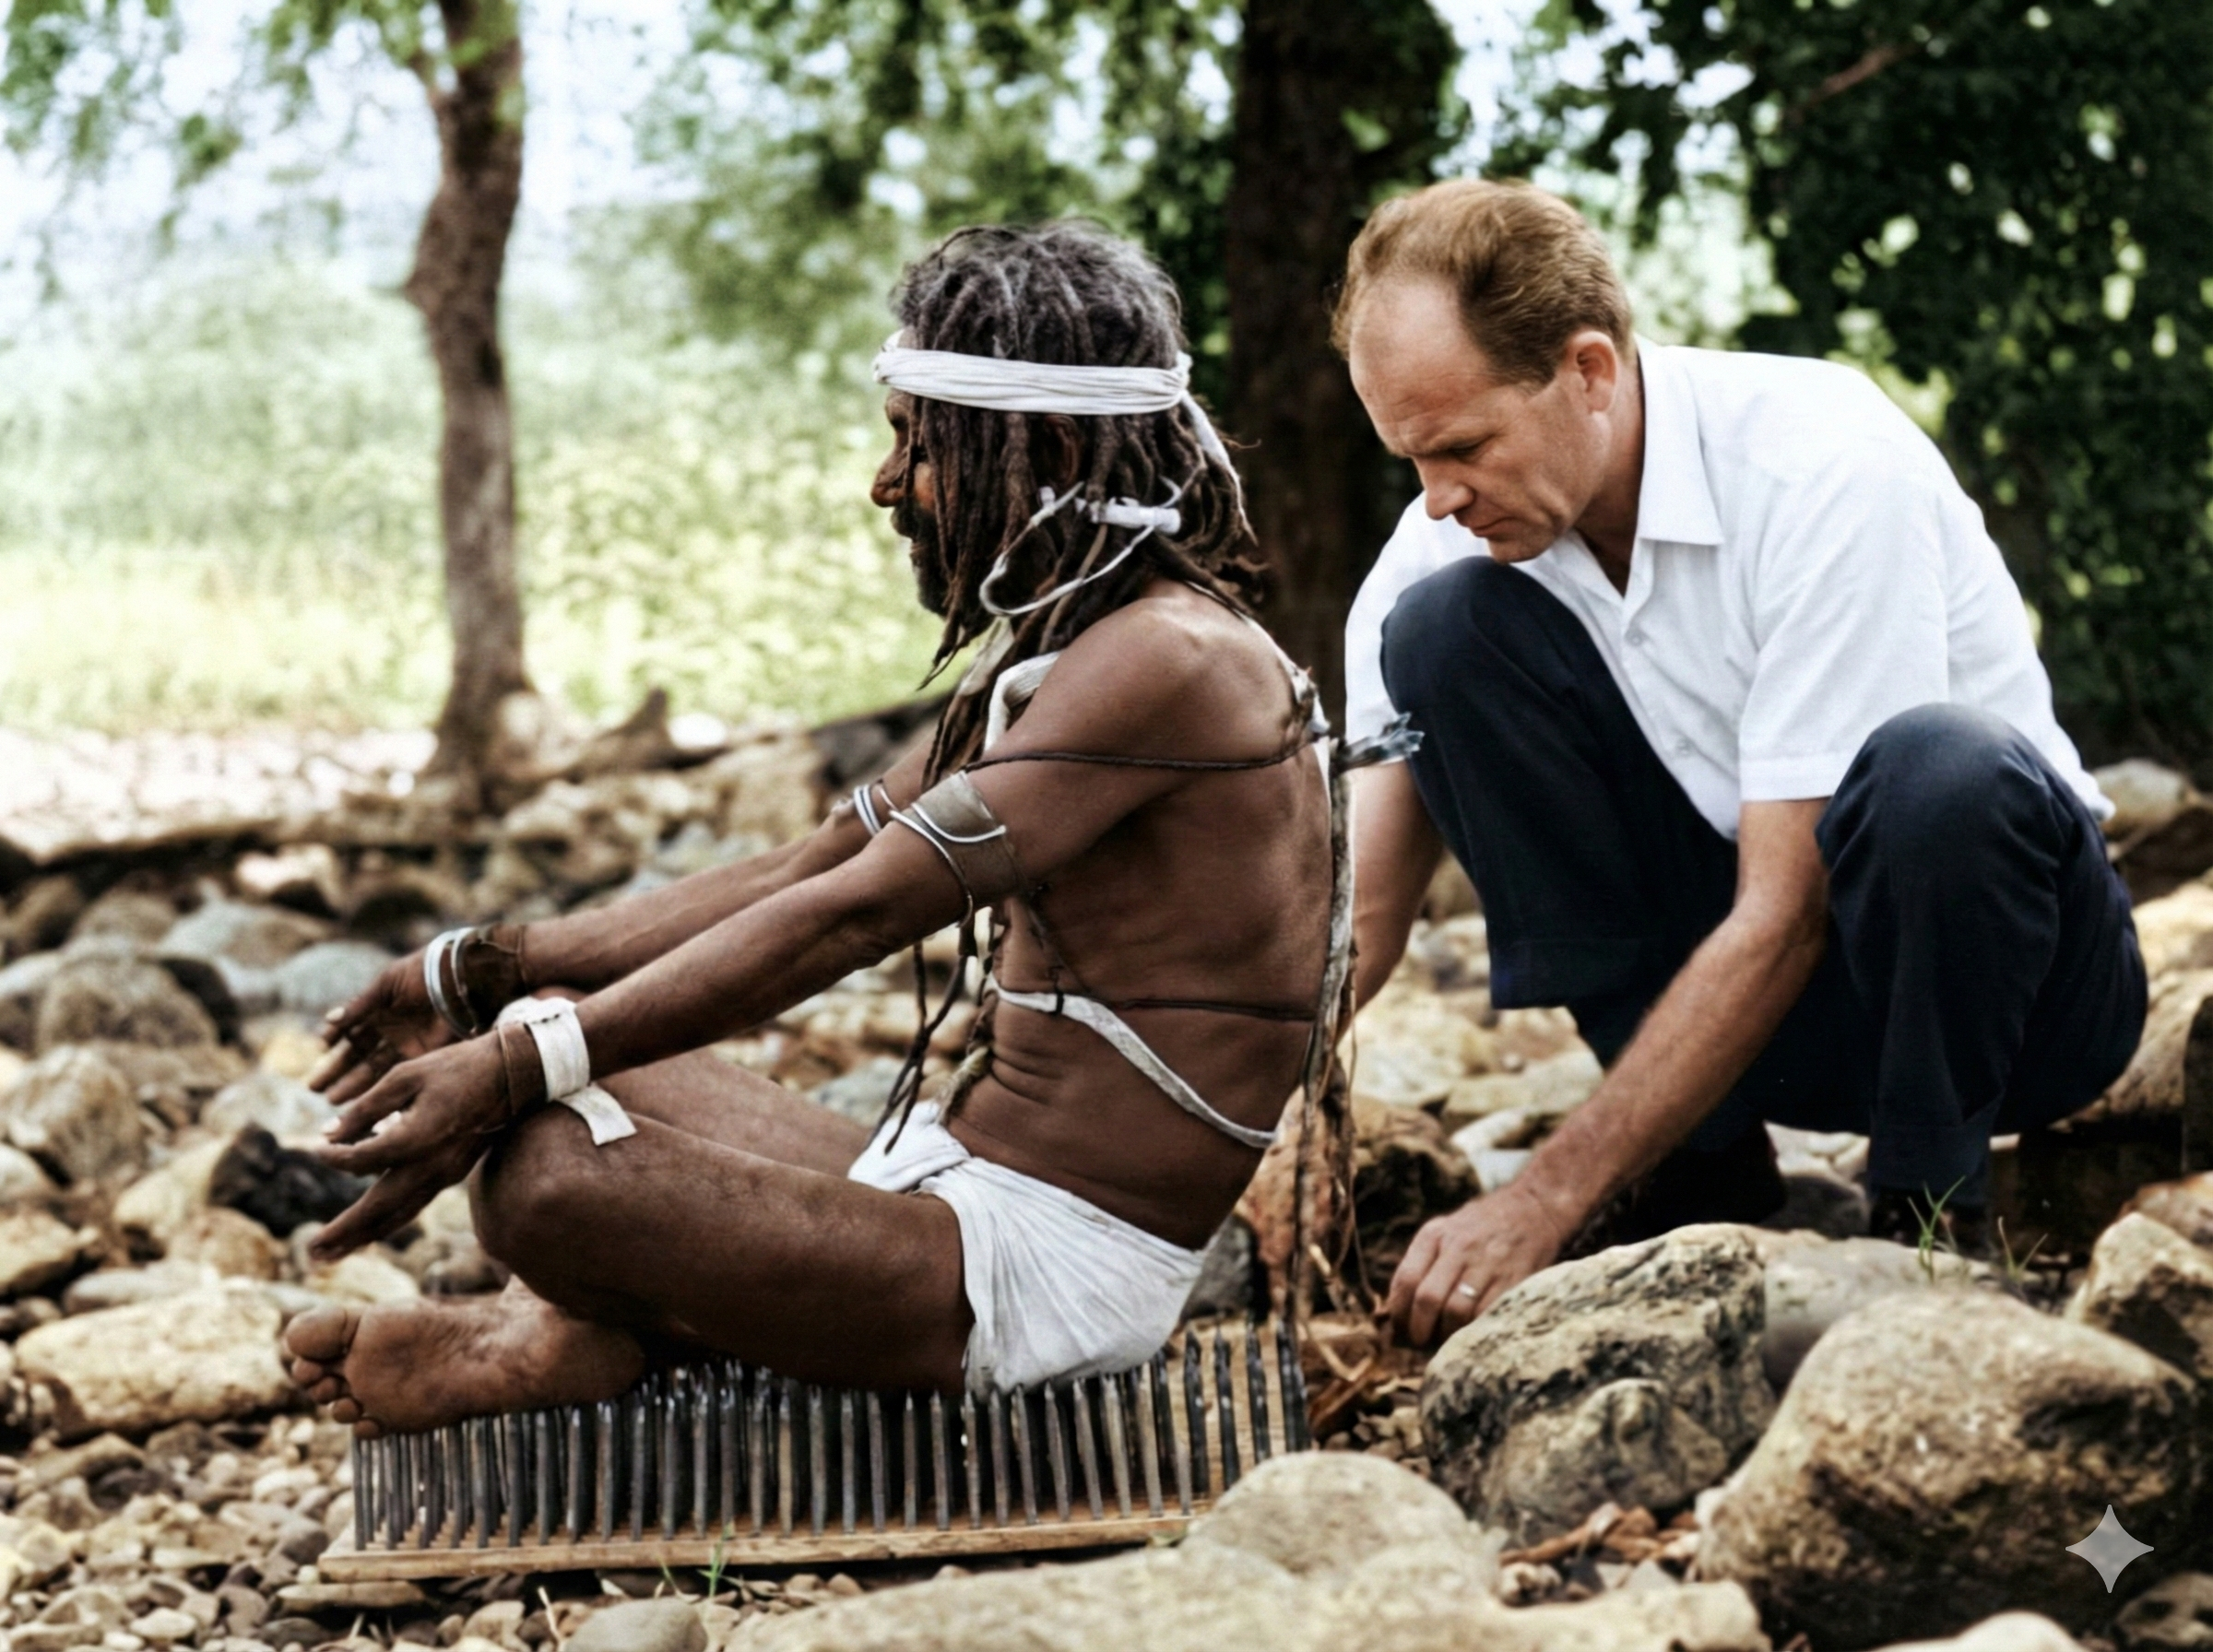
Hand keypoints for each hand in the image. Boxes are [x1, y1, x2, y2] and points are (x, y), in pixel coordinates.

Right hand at [309, 950, 455, 1106]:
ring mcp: (406, 1046)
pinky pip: (397, 1075)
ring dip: (353, 1086)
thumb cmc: (422, 973)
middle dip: (337, 1073)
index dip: (334, 1043)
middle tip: (314, 1088)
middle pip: (358, 1058)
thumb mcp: (386, 985)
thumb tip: (329, 1020)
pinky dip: (380, 1088)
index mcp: (378, 1011)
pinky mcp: (424, 1056)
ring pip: (374, 1071)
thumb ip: (359, 1006)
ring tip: (331, 1101)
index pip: (350, 1033)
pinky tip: (362, 1100)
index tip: (317, 1054)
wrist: (460, 978)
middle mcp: (389, 1032)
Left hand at [310, 1033, 537, 1261]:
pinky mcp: (451, 1175)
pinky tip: (369, 1231)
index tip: (315, 1147)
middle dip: (343, 1231)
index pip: (362, 1160)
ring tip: (330, 1255)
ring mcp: (445, 1174)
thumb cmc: (456, 1068)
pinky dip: (387, 1223)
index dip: (334, 1156)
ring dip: (362, 1237)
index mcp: (418, 1138)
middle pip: (379, 1208)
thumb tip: (328, 1133)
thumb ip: (365, 1107)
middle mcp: (432, 1165)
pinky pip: (413, 1206)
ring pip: (398, 1215)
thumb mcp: (405, 1075)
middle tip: (311, 1252)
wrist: (511, 1075)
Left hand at [1385, 1181, 1578, 1346]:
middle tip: (1422, 1343)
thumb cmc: (1480, 1228)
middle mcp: (1458, 1247)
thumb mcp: (1444, 1232)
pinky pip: (1487, 1315)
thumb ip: (1421, 1265)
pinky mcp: (1514, 1278)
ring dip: (1448, 1336)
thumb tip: (1392, 1313)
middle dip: (1420, 1330)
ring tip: (1447, 1341)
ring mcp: (1487, 1262)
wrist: (1533, 1207)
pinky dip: (1475, 1331)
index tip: (1401, 1330)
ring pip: (1456, 1312)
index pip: (1405, 1280)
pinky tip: (1472, 1334)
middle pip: (1428, 1299)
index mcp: (1434, 1235)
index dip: (1399, 1313)